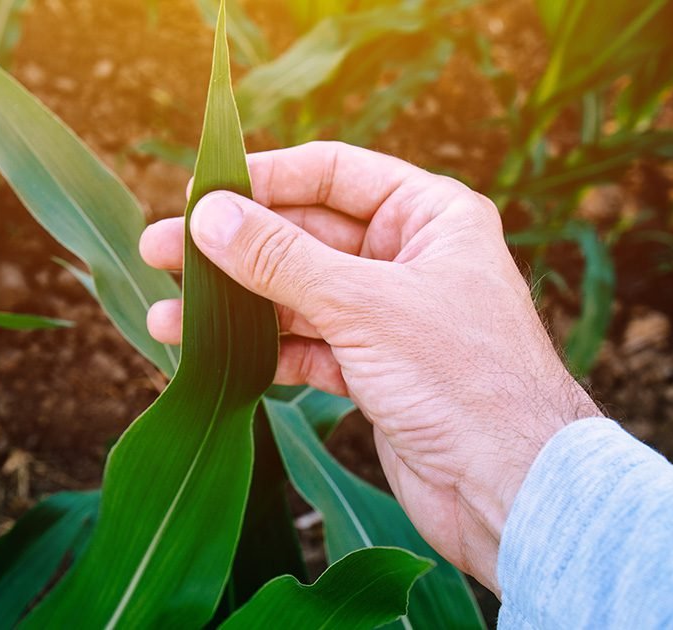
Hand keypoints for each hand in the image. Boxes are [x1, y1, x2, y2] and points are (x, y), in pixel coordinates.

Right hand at [138, 141, 598, 593]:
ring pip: (297, 296)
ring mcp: (391, 317)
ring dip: (235, 306)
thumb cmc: (464, 380)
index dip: (264, 179)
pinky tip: (210, 354)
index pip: (332, 173)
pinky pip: (307, 345)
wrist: (512, 489)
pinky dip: (262, 349)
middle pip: (304, 236)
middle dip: (233, 247)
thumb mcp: (364, 306)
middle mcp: (409, 258)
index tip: (199, 191)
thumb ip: (280, 259)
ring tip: (164, 315)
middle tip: (160, 250)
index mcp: (429, 216)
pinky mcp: (375, 371)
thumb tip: (208, 216)